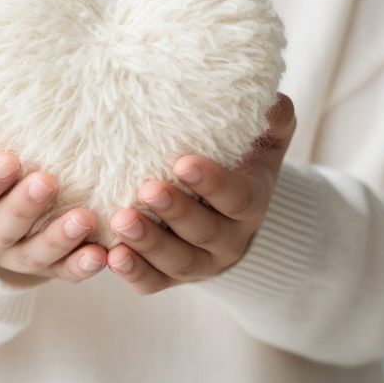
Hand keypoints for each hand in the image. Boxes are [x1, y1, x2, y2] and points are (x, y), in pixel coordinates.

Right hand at [0, 80, 107, 286]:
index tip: (10, 161)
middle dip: (23, 208)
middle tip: (48, 183)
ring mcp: (13, 247)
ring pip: (31, 254)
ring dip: (58, 241)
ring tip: (85, 221)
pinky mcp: (46, 260)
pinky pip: (62, 270)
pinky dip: (81, 267)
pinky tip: (103, 256)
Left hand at [106, 92, 296, 293]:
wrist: (233, 213)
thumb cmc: (243, 163)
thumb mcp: (264, 141)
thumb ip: (273, 118)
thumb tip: (271, 98)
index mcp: (251, 203)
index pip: (238, 198)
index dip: (213, 183)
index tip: (183, 162)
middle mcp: (229, 239)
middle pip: (204, 232)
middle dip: (175, 212)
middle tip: (147, 189)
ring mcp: (200, 262)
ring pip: (177, 262)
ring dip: (148, 244)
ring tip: (120, 221)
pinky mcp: (170, 277)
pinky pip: (153, 283)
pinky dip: (133, 273)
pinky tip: (110, 256)